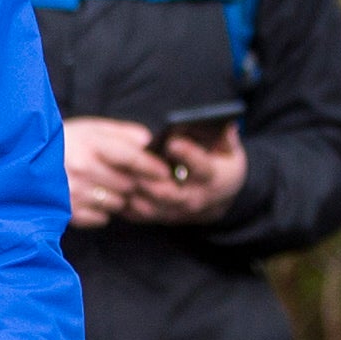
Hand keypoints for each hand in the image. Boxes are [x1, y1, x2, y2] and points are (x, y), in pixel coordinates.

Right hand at [62, 114, 157, 224]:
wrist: (22, 160)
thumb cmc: (62, 143)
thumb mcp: (89, 128)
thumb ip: (121, 133)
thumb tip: (148, 141)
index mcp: (89, 144)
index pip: (130, 157)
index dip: (151, 166)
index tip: (165, 173)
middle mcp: (82, 168)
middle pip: (128, 184)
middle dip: (134, 184)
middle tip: (128, 179)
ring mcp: (74, 192)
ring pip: (117, 203)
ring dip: (118, 198)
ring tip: (104, 186)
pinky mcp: (67, 212)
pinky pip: (101, 218)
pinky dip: (102, 211)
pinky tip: (92, 198)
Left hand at [120, 130, 243, 225]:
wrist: (218, 200)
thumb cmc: (220, 166)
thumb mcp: (229, 150)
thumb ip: (224, 136)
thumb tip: (223, 122)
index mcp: (213, 179)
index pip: (201, 168)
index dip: (188, 155)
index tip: (173, 142)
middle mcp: (194, 199)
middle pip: (169, 193)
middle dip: (150, 179)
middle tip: (133, 162)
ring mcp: (175, 212)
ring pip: (150, 206)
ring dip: (132, 191)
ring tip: (116, 172)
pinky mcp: (160, 218)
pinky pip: (139, 214)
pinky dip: (124, 202)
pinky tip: (111, 186)